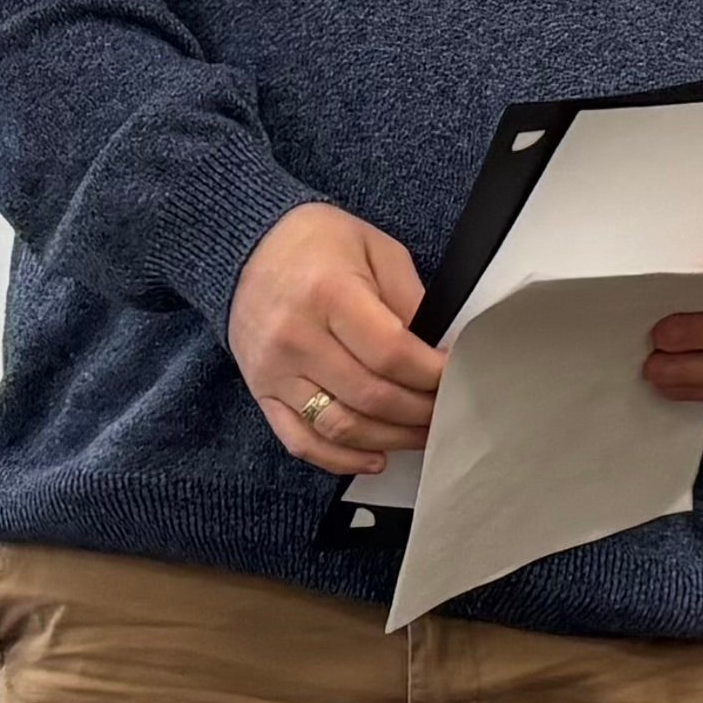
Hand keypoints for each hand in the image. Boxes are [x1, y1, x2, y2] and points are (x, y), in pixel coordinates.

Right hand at [227, 202, 445, 475]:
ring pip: (340, 427)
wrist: (246, 247)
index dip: (431, 374)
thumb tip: (440, 346)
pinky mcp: (261, 393)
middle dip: (419, 411)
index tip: (457, 376)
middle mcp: (296, 337)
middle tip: (449, 410)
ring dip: (390, 439)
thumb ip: (408, 297)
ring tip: (422, 434)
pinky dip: (341, 459)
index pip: (391, 353)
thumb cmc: (317, 242)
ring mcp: (274, 371)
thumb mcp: (375, 248)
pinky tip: (376, 457)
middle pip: (370, 396)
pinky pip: (301, 441)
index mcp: (329, 293)